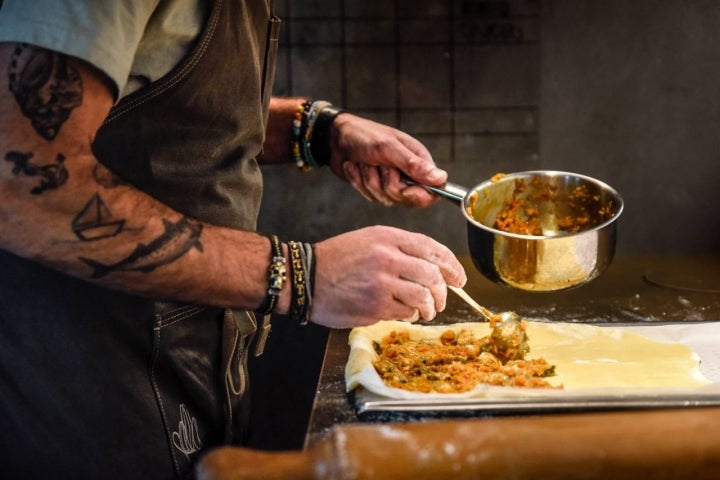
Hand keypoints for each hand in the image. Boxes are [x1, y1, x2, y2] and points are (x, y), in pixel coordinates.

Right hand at [309, 226, 466, 328]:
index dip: (452, 266)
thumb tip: (433, 268)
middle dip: (443, 292)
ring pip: (424, 297)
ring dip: (430, 308)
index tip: (460, 278)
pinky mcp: (376, 305)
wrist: (306, 278)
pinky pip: (406, 313)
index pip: (433, 249)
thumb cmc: (337, 260)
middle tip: (442, 300)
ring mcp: (383, 283)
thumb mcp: (369, 240)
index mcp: (389, 237)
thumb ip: (400, 249)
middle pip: (433, 276)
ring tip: (426, 311)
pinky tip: (404, 313)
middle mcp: (388, 257)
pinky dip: (410, 316)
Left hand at [328, 114, 445, 207]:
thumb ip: (414, 165)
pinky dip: (360, 182)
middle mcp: (408, 174)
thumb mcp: (389, 148)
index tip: (405, 189)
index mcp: (418, 161)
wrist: (335, 138)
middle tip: (378, 165)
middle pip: (406, 198)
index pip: (431, 191)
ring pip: (386, 199)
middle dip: (387, 184)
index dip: (419, 195)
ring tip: (365, 162)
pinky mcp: (375, 188)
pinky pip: (370, 197)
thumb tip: (441, 178)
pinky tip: (356, 166)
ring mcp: (391, 182)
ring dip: (370, 181)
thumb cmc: (364, 136)